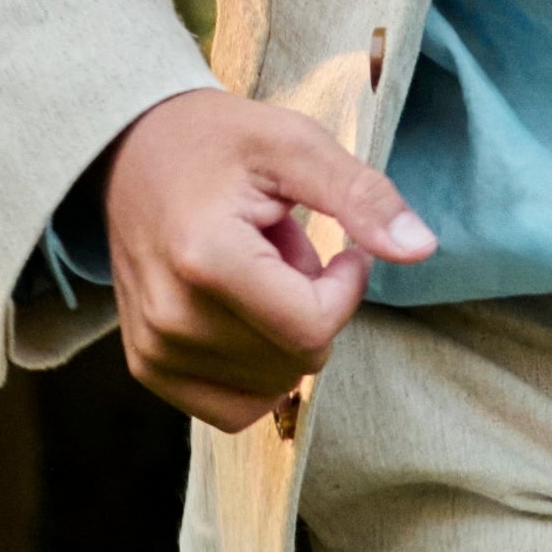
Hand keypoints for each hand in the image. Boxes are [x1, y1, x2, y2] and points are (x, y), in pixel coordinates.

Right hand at [101, 88, 434, 432]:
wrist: (129, 149)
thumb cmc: (219, 142)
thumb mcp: (297, 146)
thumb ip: (362, 197)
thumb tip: (423, 250)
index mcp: (205, 258)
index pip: (312, 328)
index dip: (345, 291)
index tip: (341, 250)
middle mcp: (171, 315)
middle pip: (296, 360)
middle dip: (311, 309)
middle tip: (281, 252)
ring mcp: (154, 347)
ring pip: (271, 386)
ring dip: (280, 336)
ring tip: (253, 274)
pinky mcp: (147, 366)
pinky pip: (233, 410)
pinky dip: (257, 374)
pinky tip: (241, 317)